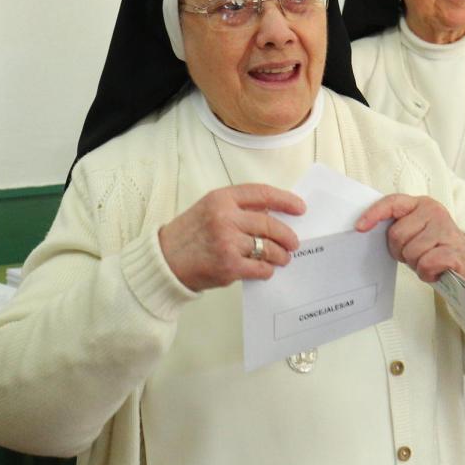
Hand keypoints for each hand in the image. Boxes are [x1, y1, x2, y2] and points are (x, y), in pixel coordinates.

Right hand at [159, 184, 304, 291]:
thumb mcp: (208, 209)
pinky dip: (267, 270)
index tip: (299, 208)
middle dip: (287, 235)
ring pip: (269, 248)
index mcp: (221, 198)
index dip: (285, 200)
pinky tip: (265, 270)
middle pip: (269, 224)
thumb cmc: (188, 235)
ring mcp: (227, 242)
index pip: (262, 194)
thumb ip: (237, 208)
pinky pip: (260, 268)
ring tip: (282, 258)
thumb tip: (271, 216)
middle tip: (294, 243)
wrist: (164, 261)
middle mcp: (225, 217)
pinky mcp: (229, 266)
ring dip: (280, 255)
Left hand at [355, 194, 464, 286]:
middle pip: (397, 235)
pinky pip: (426, 264)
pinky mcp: (454, 250)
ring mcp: (445, 229)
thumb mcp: (417, 231)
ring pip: (411, 252)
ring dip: (415, 264)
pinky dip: (427, 273)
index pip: (392, 203)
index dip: (373, 214)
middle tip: (415, 255)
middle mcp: (434, 211)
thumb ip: (399, 227)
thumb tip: (367, 230)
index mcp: (421, 204)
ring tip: (428, 261)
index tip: (359, 227)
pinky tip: (436, 270)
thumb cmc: (435, 248)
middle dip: (400, 252)